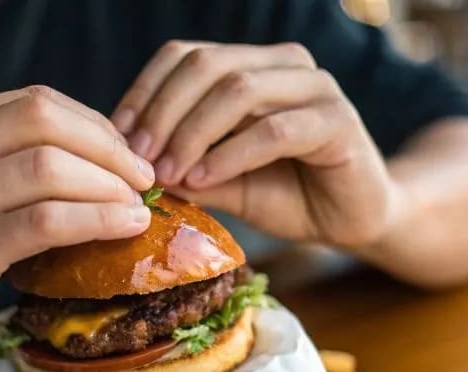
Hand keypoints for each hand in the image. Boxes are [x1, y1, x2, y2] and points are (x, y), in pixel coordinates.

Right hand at [0, 86, 154, 371]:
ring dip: (109, 186)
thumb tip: (95, 165)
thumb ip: (0, 169)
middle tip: (143, 181)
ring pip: (47, 167)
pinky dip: (93, 220)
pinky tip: (121, 229)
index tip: (126, 159)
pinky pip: (41, 223)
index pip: (34, 102)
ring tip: (138, 209)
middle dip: (110, 148)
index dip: (95, 125)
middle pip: (45, 119)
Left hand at [111, 41, 400, 245]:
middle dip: (163, 113)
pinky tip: (204, 180)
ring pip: (238, 91)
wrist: (350, 220)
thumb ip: (182, 166)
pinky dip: (230, 155)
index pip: (184, 56)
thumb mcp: (219, 180)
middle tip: (138, 159)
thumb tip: (128, 164)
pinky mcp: (337, 122)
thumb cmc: (283, 193)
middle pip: (206, 64)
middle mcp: (282, 65)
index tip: (117, 138)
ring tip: (167, 174)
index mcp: (250, 65)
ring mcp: (314, 88)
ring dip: (192, 134)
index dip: (145, 93)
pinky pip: (274, 130)